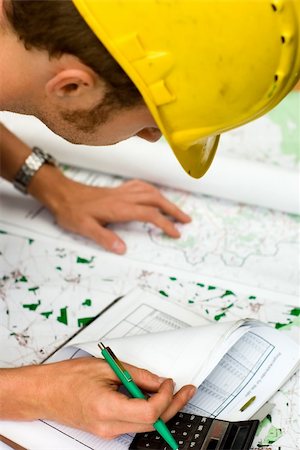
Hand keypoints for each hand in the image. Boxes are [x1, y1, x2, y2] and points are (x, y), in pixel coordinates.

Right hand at [1, 359, 195, 437]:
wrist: (45, 392)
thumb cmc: (67, 378)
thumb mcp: (106, 368)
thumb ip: (136, 375)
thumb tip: (159, 381)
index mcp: (107, 408)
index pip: (149, 412)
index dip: (166, 397)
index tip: (170, 382)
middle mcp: (109, 426)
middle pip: (152, 423)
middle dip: (173, 405)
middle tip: (186, 390)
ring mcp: (107, 432)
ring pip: (145, 426)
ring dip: (162, 409)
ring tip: (171, 390)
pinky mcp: (106, 430)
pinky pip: (134, 423)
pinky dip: (147, 410)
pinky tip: (151, 395)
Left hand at [29, 166, 190, 252]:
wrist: (62, 193)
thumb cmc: (72, 211)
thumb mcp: (84, 228)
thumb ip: (104, 238)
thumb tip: (123, 249)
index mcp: (119, 208)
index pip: (149, 214)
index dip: (165, 223)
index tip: (176, 233)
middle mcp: (124, 198)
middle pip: (156, 199)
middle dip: (173, 209)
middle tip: (186, 220)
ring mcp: (121, 192)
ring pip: (150, 191)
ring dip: (166, 199)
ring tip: (175, 209)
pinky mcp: (117, 190)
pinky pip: (140, 186)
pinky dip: (152, 190)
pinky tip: (153, 194)